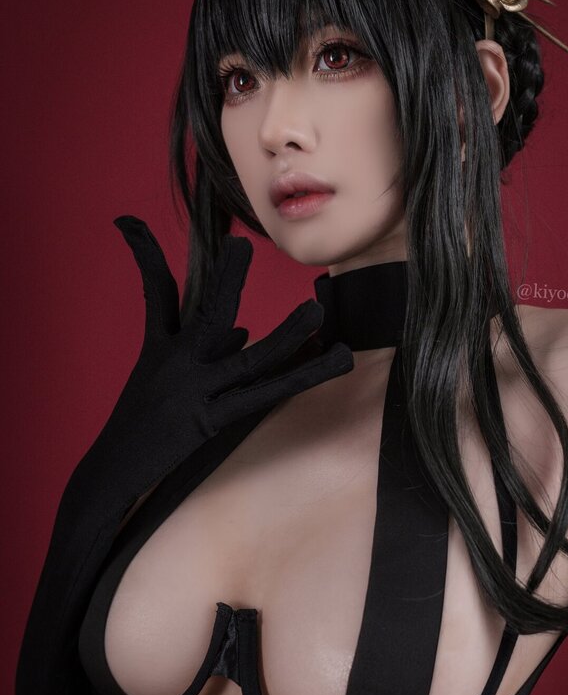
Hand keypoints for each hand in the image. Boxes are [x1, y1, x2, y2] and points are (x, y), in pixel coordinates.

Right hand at [66, 216, 353, 514]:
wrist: (109, 473)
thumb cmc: (140, 427)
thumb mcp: (162, 384)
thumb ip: (206, 353)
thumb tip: (244, 330)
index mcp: (161, 349)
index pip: (156, 291)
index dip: (144, 254)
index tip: (128, 222)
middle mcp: (176, 363)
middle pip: (206, 312)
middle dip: (226, 278)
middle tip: (240, 244)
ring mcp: (194, 392)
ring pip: (249, 359)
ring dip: (286, 335)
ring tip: (317, 312)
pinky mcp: (209, 422)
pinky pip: (264, 395)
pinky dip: (301, 377)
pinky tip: (333, 362)